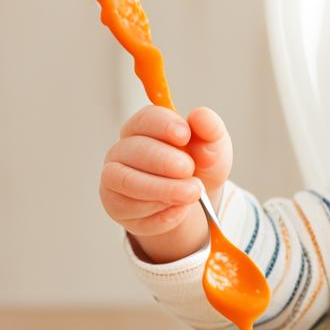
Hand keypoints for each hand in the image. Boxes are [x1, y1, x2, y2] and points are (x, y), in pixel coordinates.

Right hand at [101, 106, 233, 263]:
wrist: (196, 201)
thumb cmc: (200, 166)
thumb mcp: (214, 147)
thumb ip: (210, 130)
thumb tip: (200, 116)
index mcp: (145, 128)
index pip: (146, 119)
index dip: (163, 124)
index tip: (184, 135)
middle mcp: (123, 150)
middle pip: (133, 149)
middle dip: (163, 161)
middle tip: (189, 170)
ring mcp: (115, 179)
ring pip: (126, 181)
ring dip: (161, 189)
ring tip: (192, 193)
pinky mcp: (116, 207)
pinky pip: (130, 210)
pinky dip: (159, 213)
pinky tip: (180, 209)